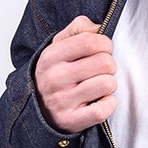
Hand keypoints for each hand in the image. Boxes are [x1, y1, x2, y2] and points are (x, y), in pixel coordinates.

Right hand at [34, 16, 116, 132]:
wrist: (37, 109)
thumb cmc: (55, 73)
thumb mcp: (59, 46)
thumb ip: (78, 29)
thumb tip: (99, 27)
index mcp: (51, 56)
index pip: (90, 41)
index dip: (105, 44)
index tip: (103, 49)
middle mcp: (55, 78)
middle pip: (104, 62)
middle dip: (109, 65)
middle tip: (101, 70)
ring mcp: (62, 101)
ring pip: (107, 84)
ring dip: (109, 84)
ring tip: (98, 85)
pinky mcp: (72, 120)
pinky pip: (104, 108)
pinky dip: (108, 104)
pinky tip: (100, 100)